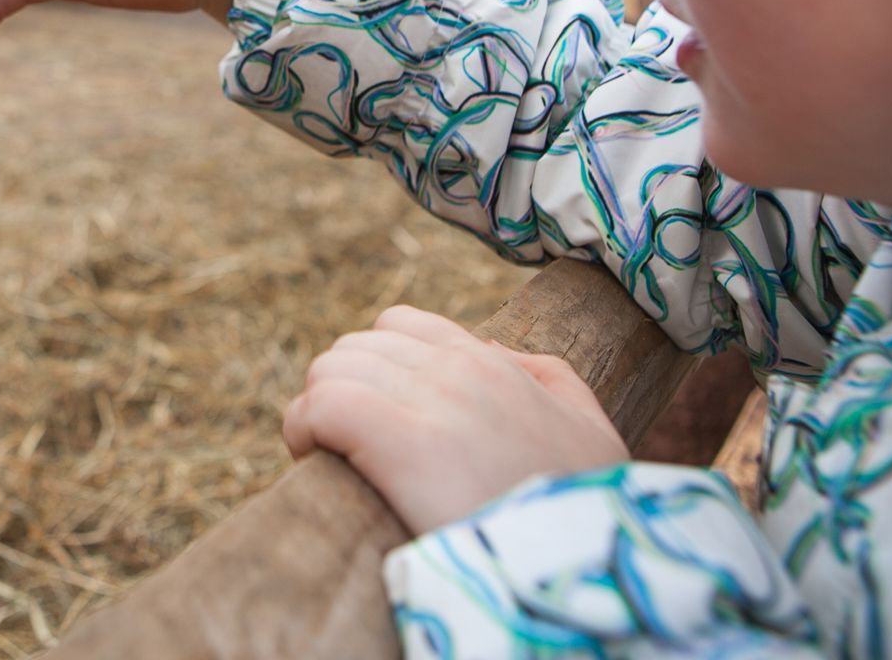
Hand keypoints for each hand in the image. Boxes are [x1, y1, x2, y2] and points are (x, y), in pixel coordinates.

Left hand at [282, 305, 627, 534]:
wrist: (589, 564)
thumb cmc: (589, 512)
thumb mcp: (589, 430)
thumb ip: (548, 378)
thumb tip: (490, 352)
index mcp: (491, 364)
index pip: (400, 327)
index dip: (375, 367)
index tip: (374, 415)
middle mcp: (456, 369)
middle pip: (355, 347)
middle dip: (341, 390)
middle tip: (346, 443)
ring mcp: (427, 399)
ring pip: (329, 369)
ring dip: (318, 410)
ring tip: (326, 453)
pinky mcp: (397, 440)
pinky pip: (318, 406)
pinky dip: (302, 429)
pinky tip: (311, 457)